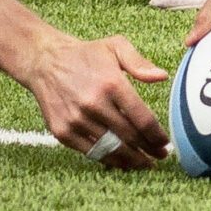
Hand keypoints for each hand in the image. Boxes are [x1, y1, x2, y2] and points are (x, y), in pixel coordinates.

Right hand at [21, 32, 168, 169]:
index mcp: (112, 84)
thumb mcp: (115, 46)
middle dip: (149, 150)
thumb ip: (139, 62)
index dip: (157, 136)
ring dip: (131, 160)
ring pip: (111, 149)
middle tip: (160, 156)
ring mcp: (76, 120)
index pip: (142, 119)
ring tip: (144, 164)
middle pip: (129, 137)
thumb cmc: (86, 54)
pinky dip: (108, 160)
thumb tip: (162, 76)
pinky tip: (120, 162)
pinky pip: (91, 152)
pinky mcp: (62, 131)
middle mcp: (94, 104)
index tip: (166, 144)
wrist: (44, 61)